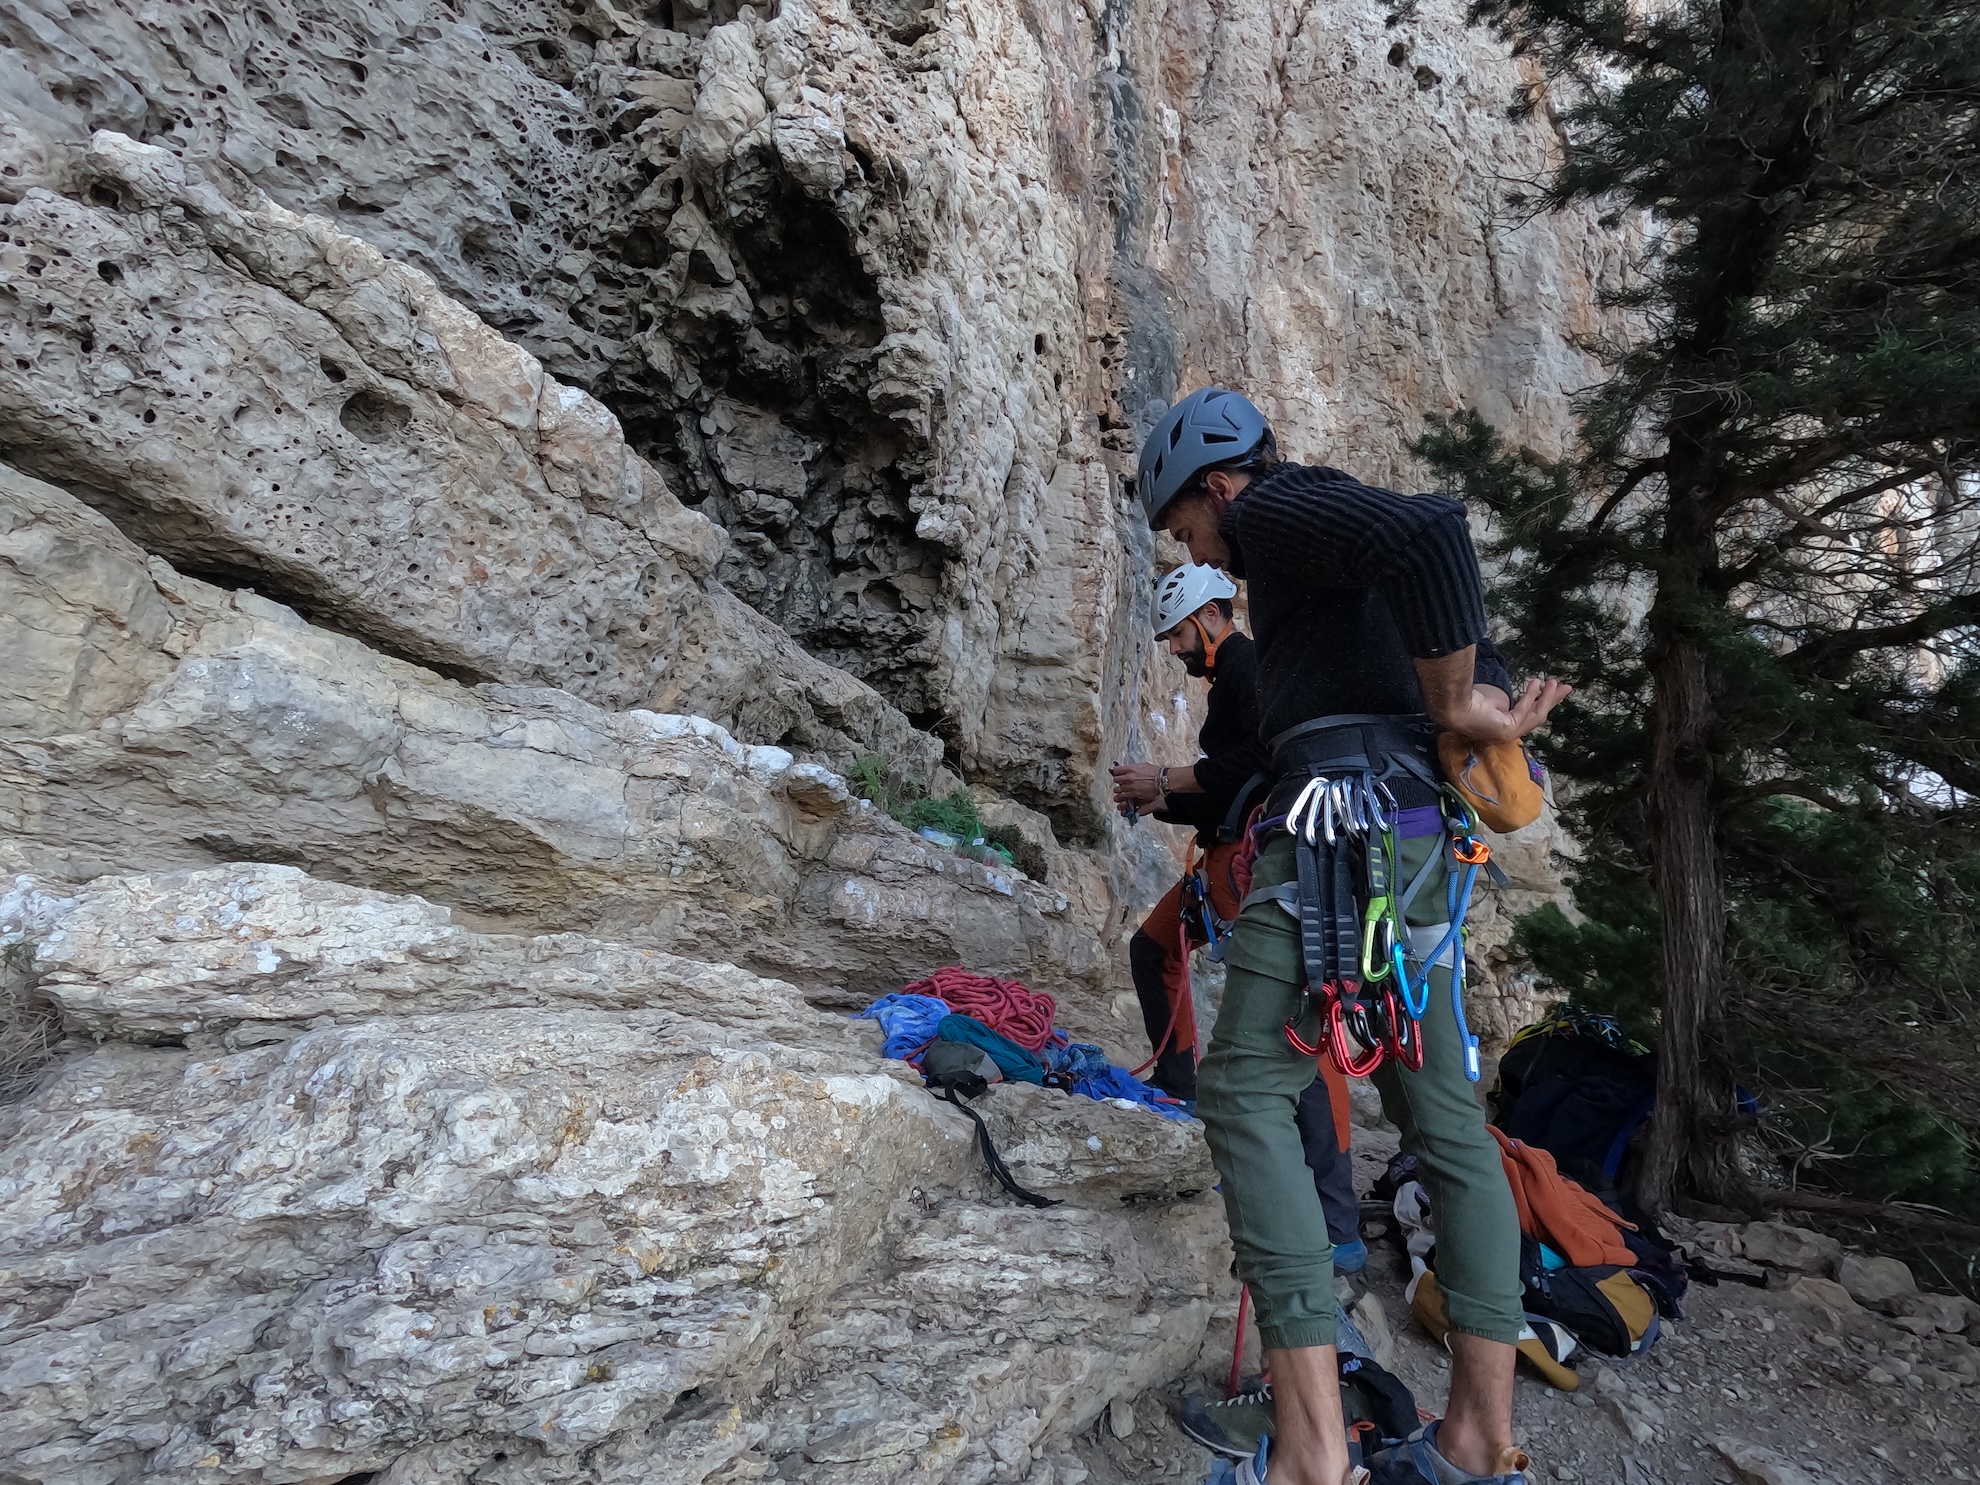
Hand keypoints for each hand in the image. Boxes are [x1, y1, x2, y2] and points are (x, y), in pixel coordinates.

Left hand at [1111, 762, 1162, 811]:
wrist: (1161, 780)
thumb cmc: (1154, 772)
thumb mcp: (1142, 765)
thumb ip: (1133, 768)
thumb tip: (1128, 769)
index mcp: (1130, 769)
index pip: (1116, 770)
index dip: (1116, 772)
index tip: (1118, 773)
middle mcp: (1128, 777)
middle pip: (1115, 779)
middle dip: (1118, 780)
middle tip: (1121, 781)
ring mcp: (1130, 787)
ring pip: (1118, 789)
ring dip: (1120, 789)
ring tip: (1123, 788)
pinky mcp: (1134, 794)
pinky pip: (1124, 795)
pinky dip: (1124, 795)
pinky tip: (1127, 793)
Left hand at [1443, 676, 1572, 744]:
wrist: (1453, 703)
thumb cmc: (1467, 699)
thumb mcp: (1494, 699)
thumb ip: (1508, 702)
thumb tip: (1518, 699)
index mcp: (1502, 726)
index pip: (1527, 715)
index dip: (1541, 701)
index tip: (1550, 687)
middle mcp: (1506, 734)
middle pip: (1536, 717)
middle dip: (1552, 700)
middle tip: (1566, 687)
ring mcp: (1507, 734)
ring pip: (1535, 715)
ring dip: (1547, 698)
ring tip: (1554, 682)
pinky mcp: (1507, 730)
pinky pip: (1526, 712)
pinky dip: (1533, 697)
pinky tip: (1536, 683)